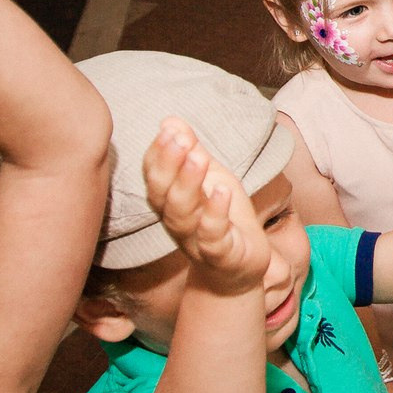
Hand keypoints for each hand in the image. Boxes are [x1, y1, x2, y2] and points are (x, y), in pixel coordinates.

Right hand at [142, 118, 270, 296]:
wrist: (237, 271)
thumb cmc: (220, 221)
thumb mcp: (210, 179)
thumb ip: (191, 153)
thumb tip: (170, 121)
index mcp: (170, 202)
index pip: (155, 177)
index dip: (159, 154)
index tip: (169, 130)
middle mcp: (177, 221)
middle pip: (163, 194)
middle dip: (170, 165)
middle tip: (180, 140)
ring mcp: (197, 240)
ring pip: (183, 215)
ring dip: (188, 185)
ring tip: (199, 159)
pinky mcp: (221, 255)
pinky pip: (213, 237)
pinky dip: (215, 215)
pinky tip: (222, 192)